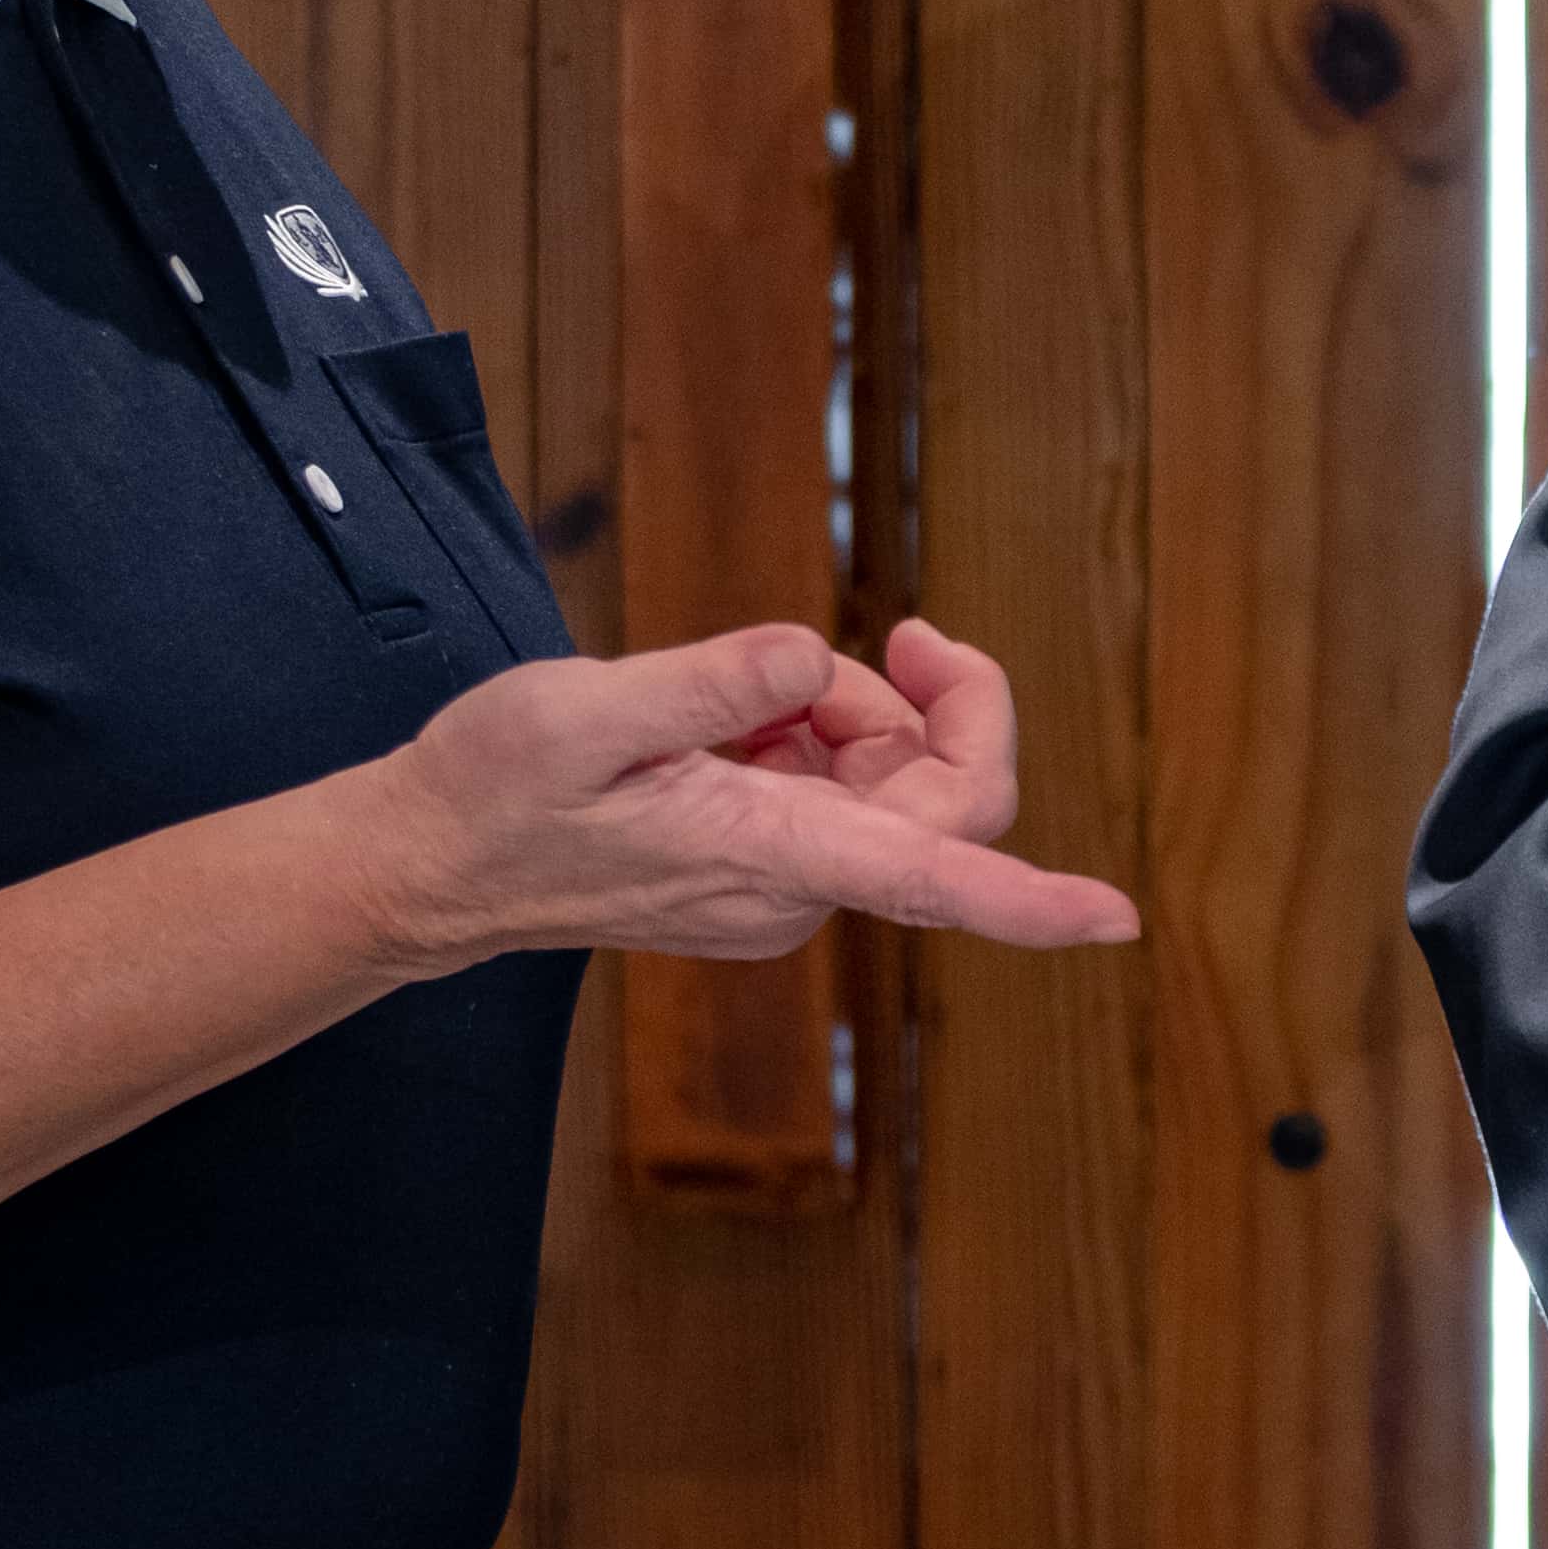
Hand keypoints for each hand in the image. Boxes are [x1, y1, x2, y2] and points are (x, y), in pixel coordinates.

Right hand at [351, 620, 1140, 970]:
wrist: (430, 865)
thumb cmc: (492, 791)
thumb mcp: (582, 712)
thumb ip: (703, 685)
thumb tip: (814, 654)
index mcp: (766, 856)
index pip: (931, 880)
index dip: (1033, 901)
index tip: (1117, 918)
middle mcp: (794, 889)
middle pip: (943, 804)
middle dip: (938, 707)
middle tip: (899, 630)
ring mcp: (782, 884)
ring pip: (896, 789)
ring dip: (862, 712)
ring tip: (752, 683)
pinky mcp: (763, 865)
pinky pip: (845, 792)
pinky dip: (818, 731)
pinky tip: (738, 715)